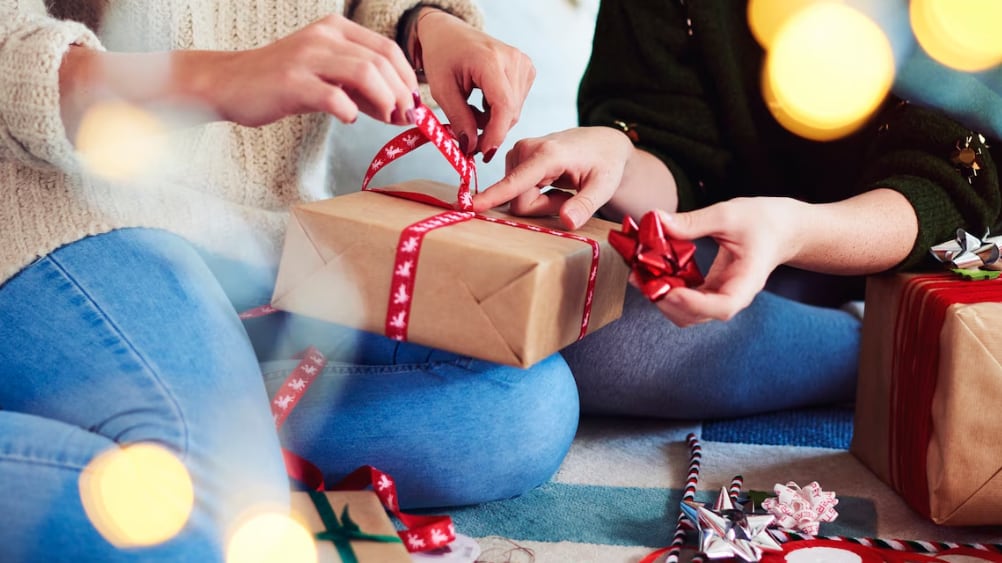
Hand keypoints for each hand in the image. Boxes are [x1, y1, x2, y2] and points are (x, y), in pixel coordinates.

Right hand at [206, 15, 417, 126]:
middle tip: (405, 118)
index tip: (415, 106)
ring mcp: (307, 58)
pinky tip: (348, 118)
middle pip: (381, 61)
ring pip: (364, 74)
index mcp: (336, 29)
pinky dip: (350, 111)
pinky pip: (334, 97)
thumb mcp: (328, 76)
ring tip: (386, 119)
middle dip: (402, 93)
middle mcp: (324, 37)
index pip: (388, 49)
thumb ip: (363, 88)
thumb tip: (403, 109)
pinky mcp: (292, 83)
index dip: (408, 79)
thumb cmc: (283, 82)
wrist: (230, 83)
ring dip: (385, 101)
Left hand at [416, 9, 534, 158]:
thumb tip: (472, 148)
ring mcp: (524, 63)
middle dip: (489, 130)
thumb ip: (459, 119)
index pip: (503, 107)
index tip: (483, 154)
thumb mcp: (442, 90)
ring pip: (514, 111)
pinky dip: (498, 111)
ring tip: (470, 109)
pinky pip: (516, 103)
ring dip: (492, 120)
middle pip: (510, 112)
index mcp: (491, 60)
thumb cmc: (442, 56)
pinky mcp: (526, 69)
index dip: (495, 134)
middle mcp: (514, 60)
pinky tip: (482, 101)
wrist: (449, 32)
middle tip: (465, 133)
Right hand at [472, 127, 633, 229]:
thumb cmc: (605, 164)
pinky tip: (552, 182)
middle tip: (567, 194)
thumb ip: (586, 205)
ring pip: (517, 198)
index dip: (495, 196)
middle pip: (519, 200)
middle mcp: (527, 149)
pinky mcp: (515, 157)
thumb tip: (567, 221)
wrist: (602, 144)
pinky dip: (536, 194)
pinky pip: (517, 192)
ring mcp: (518, 152)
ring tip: (562, 186)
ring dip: (540, 201)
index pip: (516, 182)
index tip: (470, 205)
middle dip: (542, 207)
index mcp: (548, 154)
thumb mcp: (604, 186)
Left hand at [648, 197, 803, 325]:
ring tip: (640, 274)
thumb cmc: (764, 221)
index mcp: (747, 282)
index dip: (694, 304)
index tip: (671, 290)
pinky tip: (650, 271)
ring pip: (685, 312)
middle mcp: (732, 296)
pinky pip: (684, 299)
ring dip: (661, 298)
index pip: (723, 306)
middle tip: (641, 277)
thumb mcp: (729, 214)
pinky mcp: (708, 291)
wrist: (782, 229)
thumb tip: (655, 222)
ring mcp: (719, 296)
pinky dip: (665, 289)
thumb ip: (692, 222)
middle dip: (666, 301)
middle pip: (696, 316)